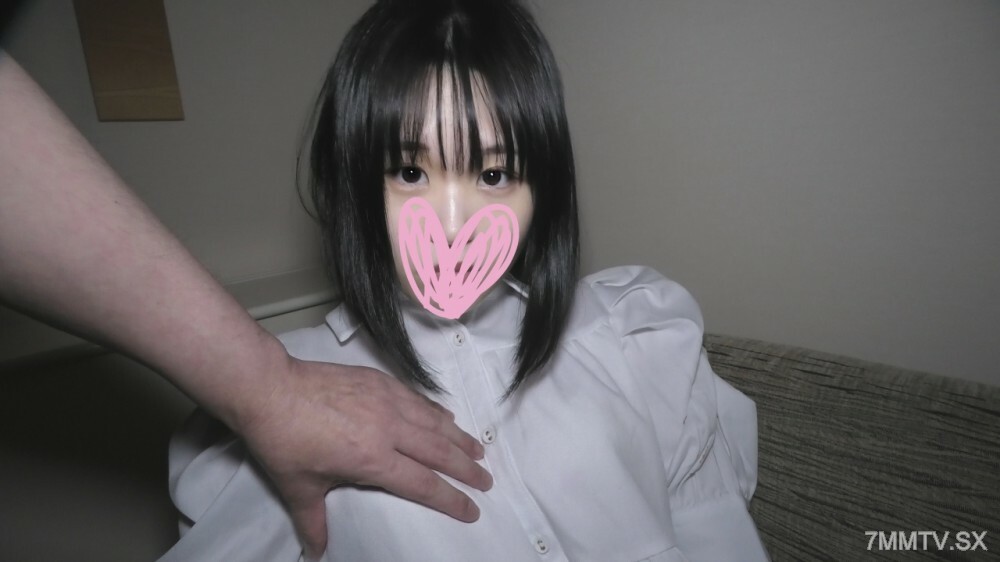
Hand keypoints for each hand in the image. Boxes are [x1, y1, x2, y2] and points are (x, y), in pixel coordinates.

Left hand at [234, 354, 492, 558]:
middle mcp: (389, 429)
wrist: (271, 389)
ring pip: (434, 422)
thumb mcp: (298, 487)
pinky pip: (418, 399)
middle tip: (486, 481)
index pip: (423, 484)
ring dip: (459, 438)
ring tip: (478, 450)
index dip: (451, 499)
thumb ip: (313, 522)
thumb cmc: (283, 440)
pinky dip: (437, 411)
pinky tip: (447, 417)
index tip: (472, 510)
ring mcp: (387, 401)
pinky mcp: (380, 381)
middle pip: (439, 452)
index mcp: (373, 460)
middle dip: (466, 469)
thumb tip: (315, 554)